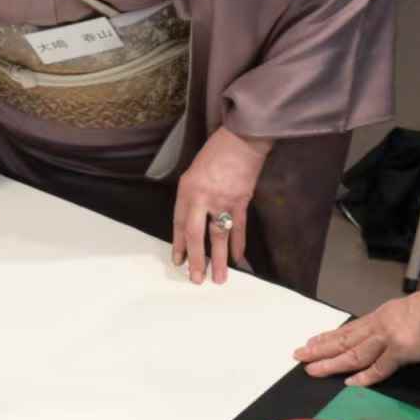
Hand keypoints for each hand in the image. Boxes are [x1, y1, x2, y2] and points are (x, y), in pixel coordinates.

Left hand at [172, 127, 272, 284]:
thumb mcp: (193, 172)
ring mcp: (223, 201)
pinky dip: (238, 245)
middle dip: (196, 259)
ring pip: (218, 237)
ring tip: (218, 278)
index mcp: (187, 190)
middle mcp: (202, 198)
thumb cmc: (216, 152)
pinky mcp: (241, 202)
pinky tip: (237, 259)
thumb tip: (193, 218)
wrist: (241, 140)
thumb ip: (192, 195)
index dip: (178, 244)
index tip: (178, 261)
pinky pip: (238, 228)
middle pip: (196, 234)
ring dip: (218, 260)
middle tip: (196, 279)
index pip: (179, 223)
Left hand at [294, 290, 419, 386]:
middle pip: (345, 338)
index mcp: (385, 315)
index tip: (312, 341)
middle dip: (320, 348)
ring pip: (354, 352)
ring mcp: (390, 336)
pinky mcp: (402, 349)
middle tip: (298, 354)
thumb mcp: (415, 313)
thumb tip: (400, 338)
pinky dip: (365, 376)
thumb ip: (403, 325)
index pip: (351, 328)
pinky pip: (380, 366)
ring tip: (311, 369)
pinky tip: (349, 383)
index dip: (330, 336)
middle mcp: (381, 324)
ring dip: (331, 362)